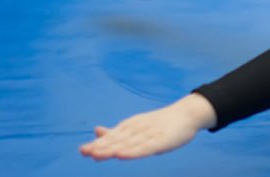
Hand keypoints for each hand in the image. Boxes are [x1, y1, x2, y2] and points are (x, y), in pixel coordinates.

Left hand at [79, 95, 215, 160]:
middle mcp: (137, 128)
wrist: (186, 114)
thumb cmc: (160, 123)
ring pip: (128, 143)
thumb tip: (96, 131)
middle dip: (101, 146)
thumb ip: (117, 132)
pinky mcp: (161, 140)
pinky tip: (122, 155)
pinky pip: (145, 147)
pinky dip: (133, 151)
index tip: (83, 150)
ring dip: (112, 149)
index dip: (98, 144)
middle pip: (117, 139)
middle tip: (85, 152)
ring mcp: (149, 134)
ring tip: (97, 154)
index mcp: (130, 126)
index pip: (112, 137)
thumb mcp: (136, 127)